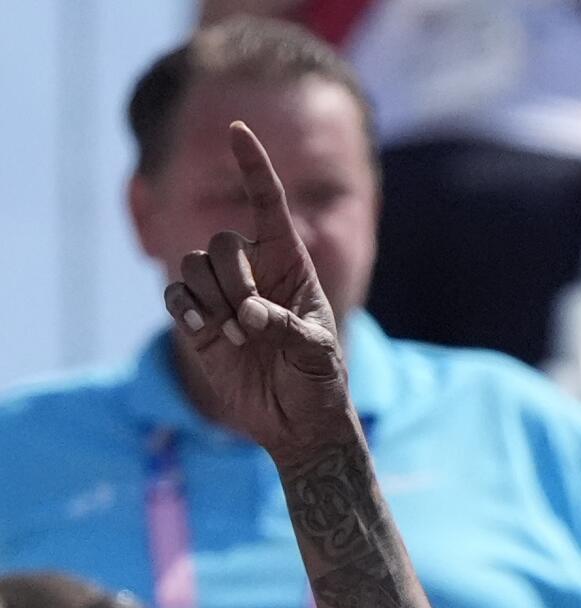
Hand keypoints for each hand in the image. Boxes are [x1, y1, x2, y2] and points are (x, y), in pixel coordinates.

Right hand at [162, 123, 352, 466]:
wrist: (297, 420)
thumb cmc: (320, 381)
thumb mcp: (318, 354)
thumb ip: (290, 328)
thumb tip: (251, 313)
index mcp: (291, 265)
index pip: (267, 204)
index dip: (253, 167)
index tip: (238, 130)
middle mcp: (253, 271)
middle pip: (220, 242)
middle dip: (232, 278)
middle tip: (253, 322)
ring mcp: (222, 293)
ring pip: (193, 265)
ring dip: (213, 301)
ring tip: (242, 337)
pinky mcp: (198, 319)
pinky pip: (175, 295)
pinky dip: (187, 311)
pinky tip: (208, 333)